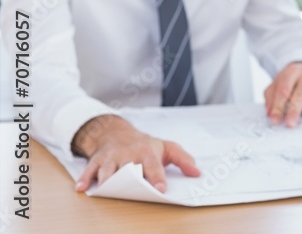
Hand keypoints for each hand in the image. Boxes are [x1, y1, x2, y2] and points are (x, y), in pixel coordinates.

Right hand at [72, 115, 198, 192]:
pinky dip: (85, 179)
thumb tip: (197, 173)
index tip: (161, 190)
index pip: (153, 166)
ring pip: (108, 170)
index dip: (157, 178)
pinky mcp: (97, 161)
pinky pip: (89, 170)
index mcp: (147, 152)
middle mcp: (128, 154)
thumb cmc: (145, 144)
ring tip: (106, 190)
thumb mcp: (167, 148)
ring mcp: (111, 158)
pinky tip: (82, 189)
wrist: (117, 132)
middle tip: (134, 190)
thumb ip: (183, 160)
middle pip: (129, 169)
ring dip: (107, 180)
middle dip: (130, 179)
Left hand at [264, 61, 301, 126]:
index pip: (284, 90)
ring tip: (301, 105)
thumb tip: (272, 116)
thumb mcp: (276, 86)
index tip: (275, 120)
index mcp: (292, 71)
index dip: (278, 107)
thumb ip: (271, 100)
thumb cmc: (290, 82)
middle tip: (289, 124)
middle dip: (293, 112)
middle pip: (300, 96)